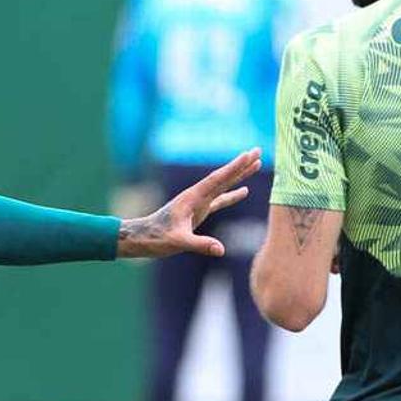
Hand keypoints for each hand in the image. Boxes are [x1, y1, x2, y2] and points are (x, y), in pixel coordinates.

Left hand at [117, 149, 261, 258]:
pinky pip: (220, 200)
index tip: (249, 155)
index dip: (235, 167)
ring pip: (223, 186)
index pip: (218, 179)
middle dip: (241, 165)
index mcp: (193, 197)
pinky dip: (232, 195)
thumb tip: (221, 249)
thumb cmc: (156, 238)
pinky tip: (243, 191)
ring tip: (256, 165)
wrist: (142, 238)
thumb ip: (199, 244)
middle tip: (258, 151)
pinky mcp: (198, 212)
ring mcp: (198, 203)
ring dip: (239, 176)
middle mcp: (197, 196)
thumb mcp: (178, 242)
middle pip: (223, 177)